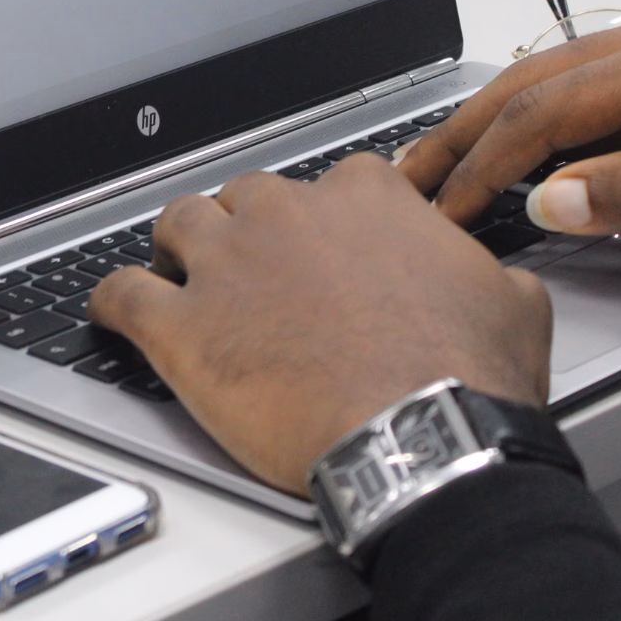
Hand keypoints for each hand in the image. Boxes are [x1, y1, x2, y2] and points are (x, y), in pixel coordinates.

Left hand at [87, 157, 551, 495]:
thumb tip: (491, 279)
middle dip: (248, 228)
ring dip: (178, 248)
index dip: (326, 219)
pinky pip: (119, 294)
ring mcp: (225, 265)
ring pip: (177, 224)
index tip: (327, 247)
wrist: (421, 439)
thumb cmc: (465, 377)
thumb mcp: (512, 304)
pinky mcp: (180, 327)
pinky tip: (108, 312)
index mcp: (364, 196)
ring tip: (181, 277)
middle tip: (257, 273)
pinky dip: (108, 301)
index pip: (331, 182)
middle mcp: (285, 214)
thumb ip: (483, 271)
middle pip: (245, 197)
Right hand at [399, 0, 620, 277]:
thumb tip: (549, 196)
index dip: (486, 161)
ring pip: (559, 78)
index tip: (444, 206)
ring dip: (498, 124)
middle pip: (537, 79)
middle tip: (410, 177)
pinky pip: (596, 86)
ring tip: (446, 165)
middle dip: (467, 132)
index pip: (549, 107)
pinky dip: (545, 121)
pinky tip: (523, 152)